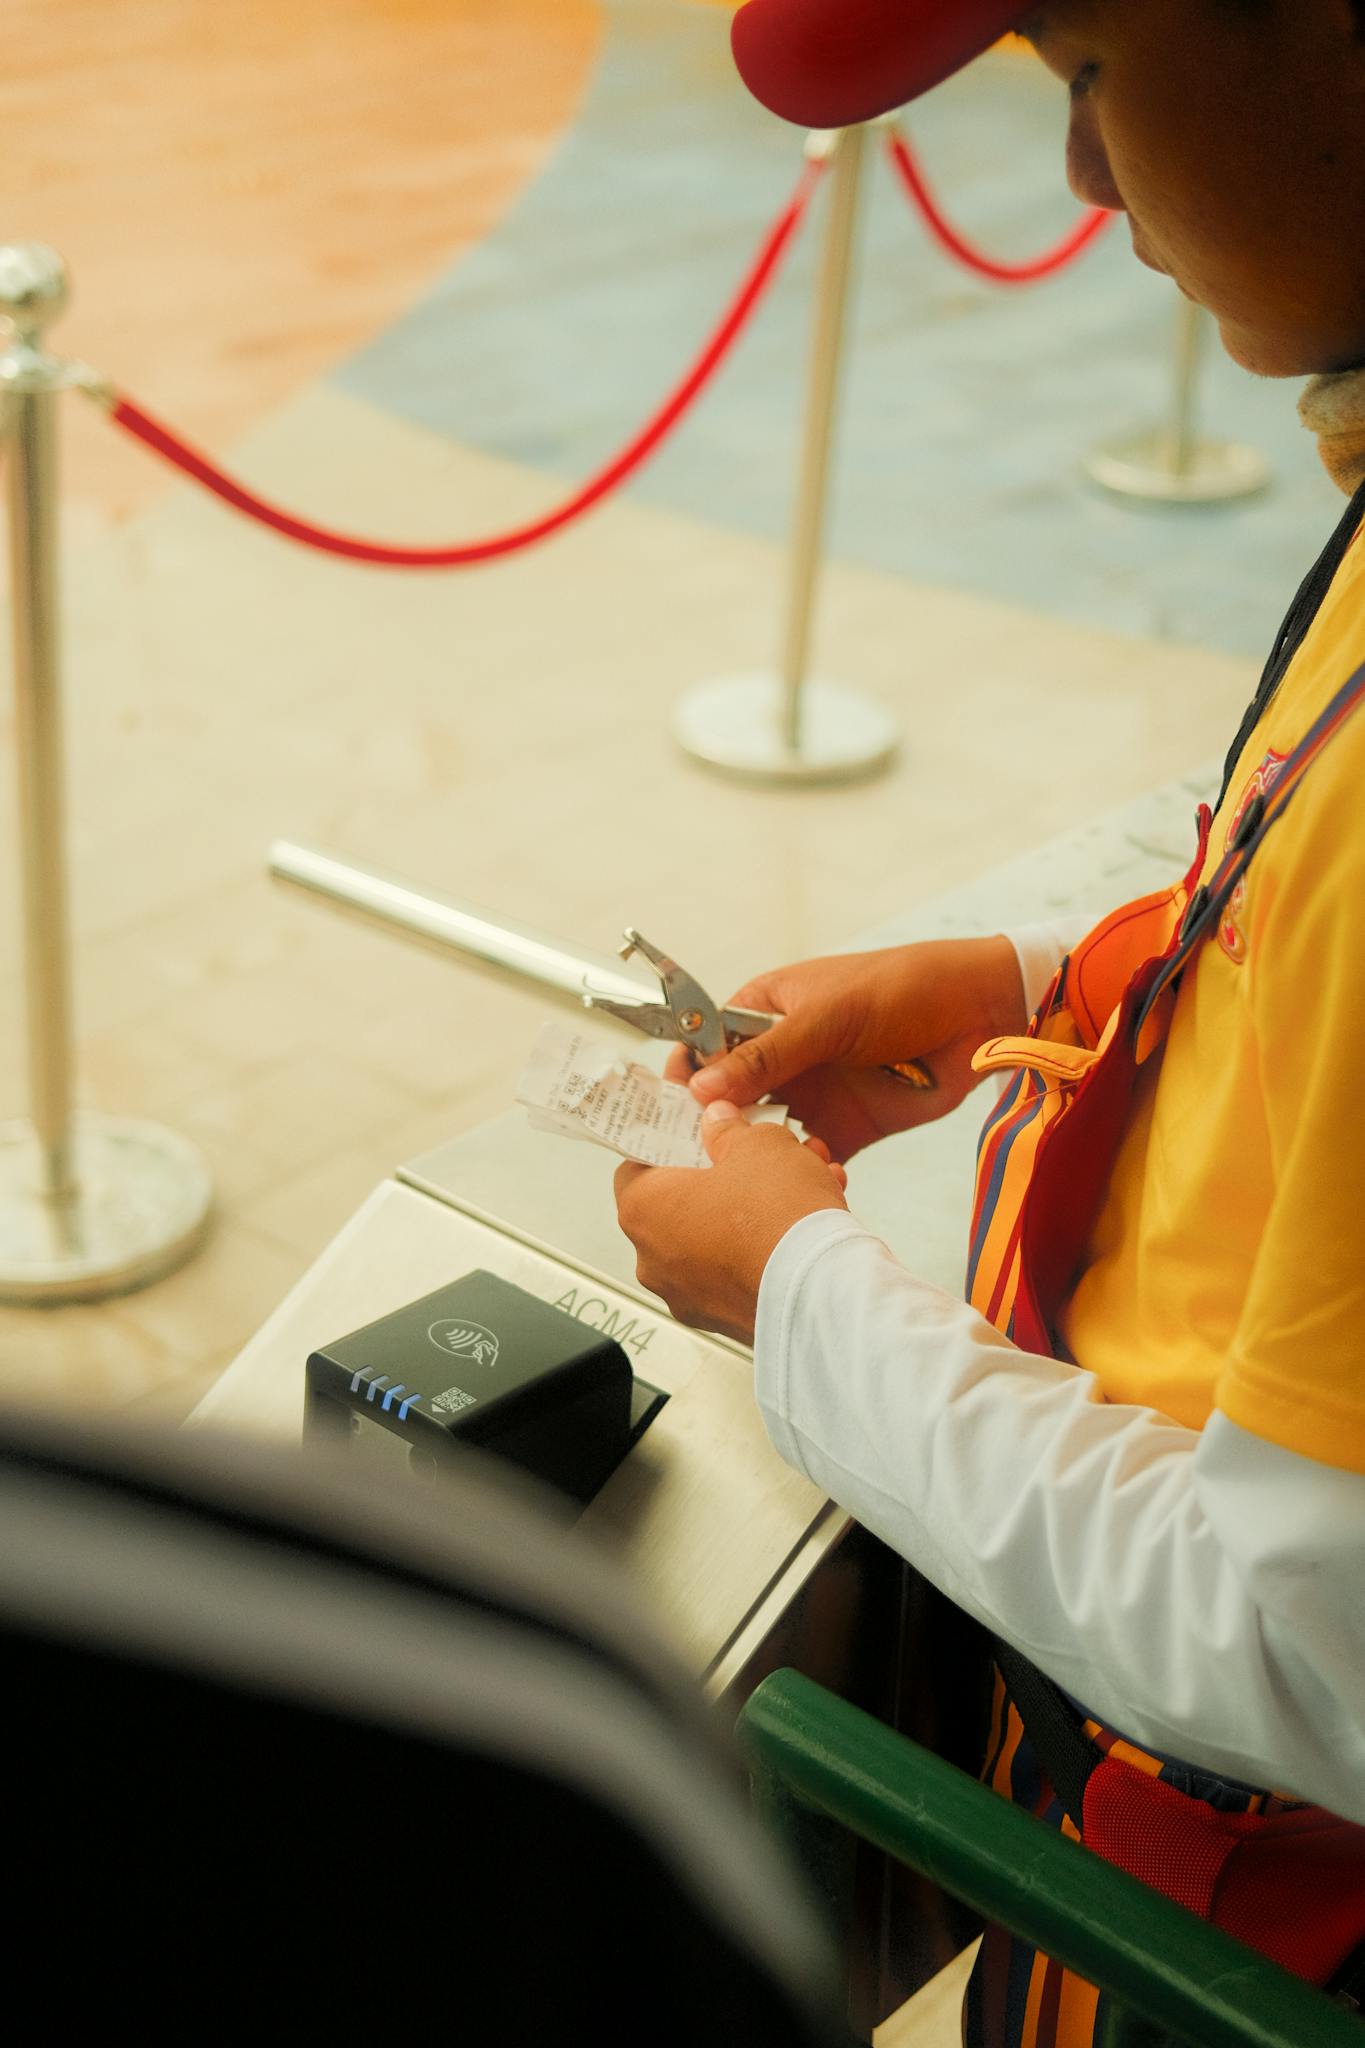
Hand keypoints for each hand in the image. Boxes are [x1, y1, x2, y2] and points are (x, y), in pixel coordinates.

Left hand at [614, 1101, 847, 1345]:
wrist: (817, 1291)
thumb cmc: (776, 1220)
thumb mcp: (758, 1145)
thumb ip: (729, 1130)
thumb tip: (719, 1125)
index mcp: (643, 1209)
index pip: (637, 1165)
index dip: (672, 1144)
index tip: (697, 1135)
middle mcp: (654, 1259)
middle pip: (682, 1203)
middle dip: (722, 1179)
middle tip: (753, 1159)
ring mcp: (687, 1294)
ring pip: (716, 1238)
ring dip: (750, 1212)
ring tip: (795, 1189)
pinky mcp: (723, 1318)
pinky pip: (737, 1270)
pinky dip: (762, 1248)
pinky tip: (801, 1226)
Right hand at [664, 936, 1025, 1162]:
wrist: (980, 1013)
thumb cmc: (900, 987)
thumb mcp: (825, 1016)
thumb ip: (764, 1056)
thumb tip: (700, 1088)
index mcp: (765, 1012)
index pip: (707, 1046)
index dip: (687, 1078)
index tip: (673, 1111)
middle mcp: (783, 1057)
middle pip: (730, 1099)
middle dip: (716, 1128)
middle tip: (705, 1157)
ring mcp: (813, 1093)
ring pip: (766, 1136)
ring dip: (760, 1156)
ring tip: (760, 1172)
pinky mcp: (845, 1127)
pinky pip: (810, 1158)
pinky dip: (804, 1174)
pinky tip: (805, 1181)